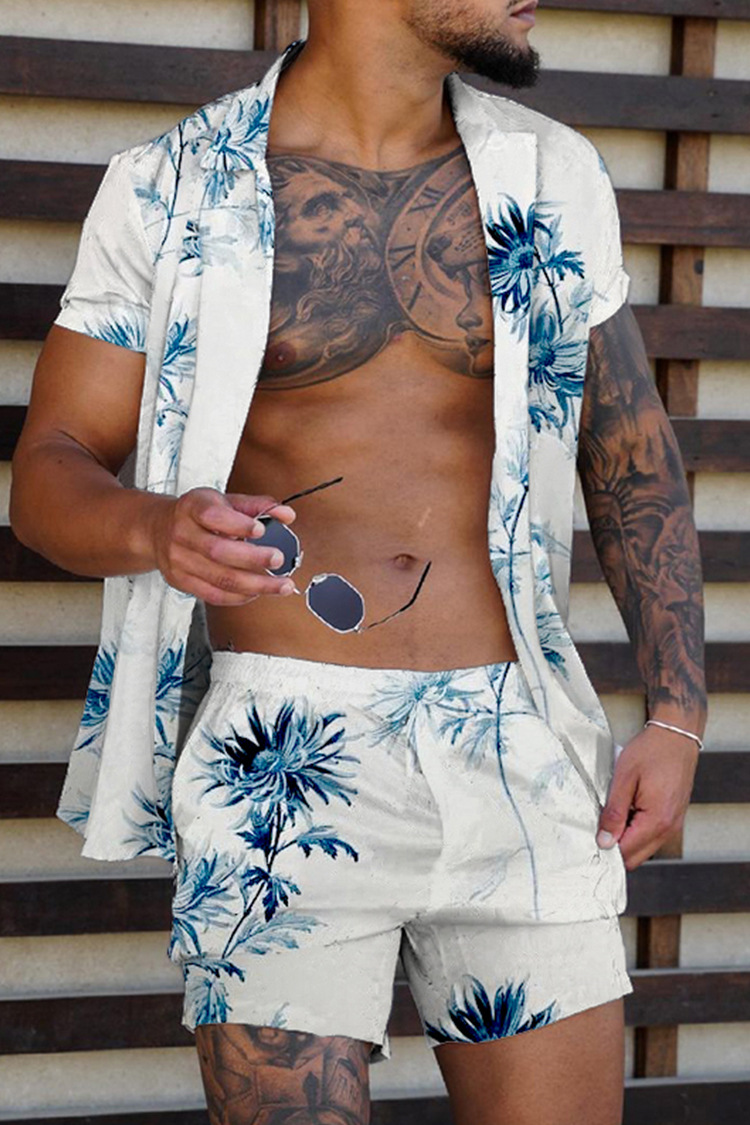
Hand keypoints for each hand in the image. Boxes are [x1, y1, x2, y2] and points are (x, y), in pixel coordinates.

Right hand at [150, 487, 297, 604]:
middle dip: (253, 559)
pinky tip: (257, 592)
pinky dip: (239, 596)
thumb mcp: (222, 500)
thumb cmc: (195, 514)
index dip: (237, 524)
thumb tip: (286, 515)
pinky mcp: (181, 581)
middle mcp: (182, 534)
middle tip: (278, 560)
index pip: (212, 516)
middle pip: (218, 552)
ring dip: (255, 585)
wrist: (157, 529)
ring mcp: (180, 561)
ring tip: (281, 585)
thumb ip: (256, 506)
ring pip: (219, 578)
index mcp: (193, 508)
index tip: (260, 530)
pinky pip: (213, 595)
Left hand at [595, 725, 699, 869]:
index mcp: (657, 821)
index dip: (606, 848)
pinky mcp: (673, 818)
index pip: (626, 853)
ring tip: (615, 812)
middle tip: (599, 825)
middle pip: (635, 858)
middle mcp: (669, 828)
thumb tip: (604, 840)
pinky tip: (628, 809)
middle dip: (615, 847)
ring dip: (626, 838)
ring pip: (643, 849)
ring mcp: (674, 824)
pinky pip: (652, 836)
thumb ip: (614, 813)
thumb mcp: (624, 778)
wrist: (676, 736)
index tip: (591, 837)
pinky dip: (637, 830)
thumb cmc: (652, 751)